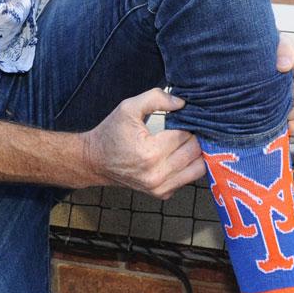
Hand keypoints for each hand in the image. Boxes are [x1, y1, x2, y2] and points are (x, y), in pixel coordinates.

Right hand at [80, 88, 203, 198]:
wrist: (95, 161)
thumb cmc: (111, 133)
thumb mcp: (128, 107)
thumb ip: (156, 98)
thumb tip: (182, 103)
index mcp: (150, 153)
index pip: (185, 136)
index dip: (187, 123)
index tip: (182, 117)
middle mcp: (157, 175)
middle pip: (195, 152)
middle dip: (193, 137)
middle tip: (185, 127)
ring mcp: (160, 188)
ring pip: (198, 168)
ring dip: (195, 153)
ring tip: (183, 141)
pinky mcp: (162, 194)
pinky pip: (188, 178)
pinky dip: (188, 166)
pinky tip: (177, 155)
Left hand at [277, 35, 293, 143]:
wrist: (280, 72)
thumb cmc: (282, 57)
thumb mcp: (282, 44)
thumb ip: (283, 49)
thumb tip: (283, 66)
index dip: (282, 95)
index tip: (273, 87)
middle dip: (280, 107)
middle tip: (269, 97)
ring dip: (282, 120)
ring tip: (274, 106)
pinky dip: (286, 131)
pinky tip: (279, 117)